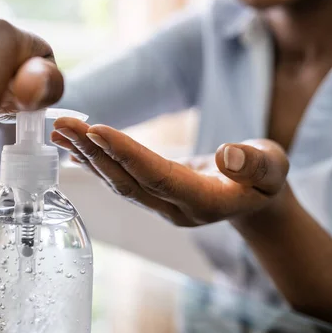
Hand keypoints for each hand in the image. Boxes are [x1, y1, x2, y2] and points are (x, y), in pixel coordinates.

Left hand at [51, 118, 289, 226]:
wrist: (253, 200)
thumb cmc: (265, 179)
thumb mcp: (272, 168)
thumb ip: (256, 164)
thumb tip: (227, 154)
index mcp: (202, 202)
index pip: (156, 177)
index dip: (126, 154)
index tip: (96, 129)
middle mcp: (172, 208)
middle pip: (125, 180)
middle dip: (93, 151)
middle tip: (63, 124)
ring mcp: (158, 205)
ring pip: (116, 180)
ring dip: (86, 154)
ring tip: (59, 130)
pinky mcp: (150, 195)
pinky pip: (117, 179)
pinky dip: (94, 160)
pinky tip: (72, 146)